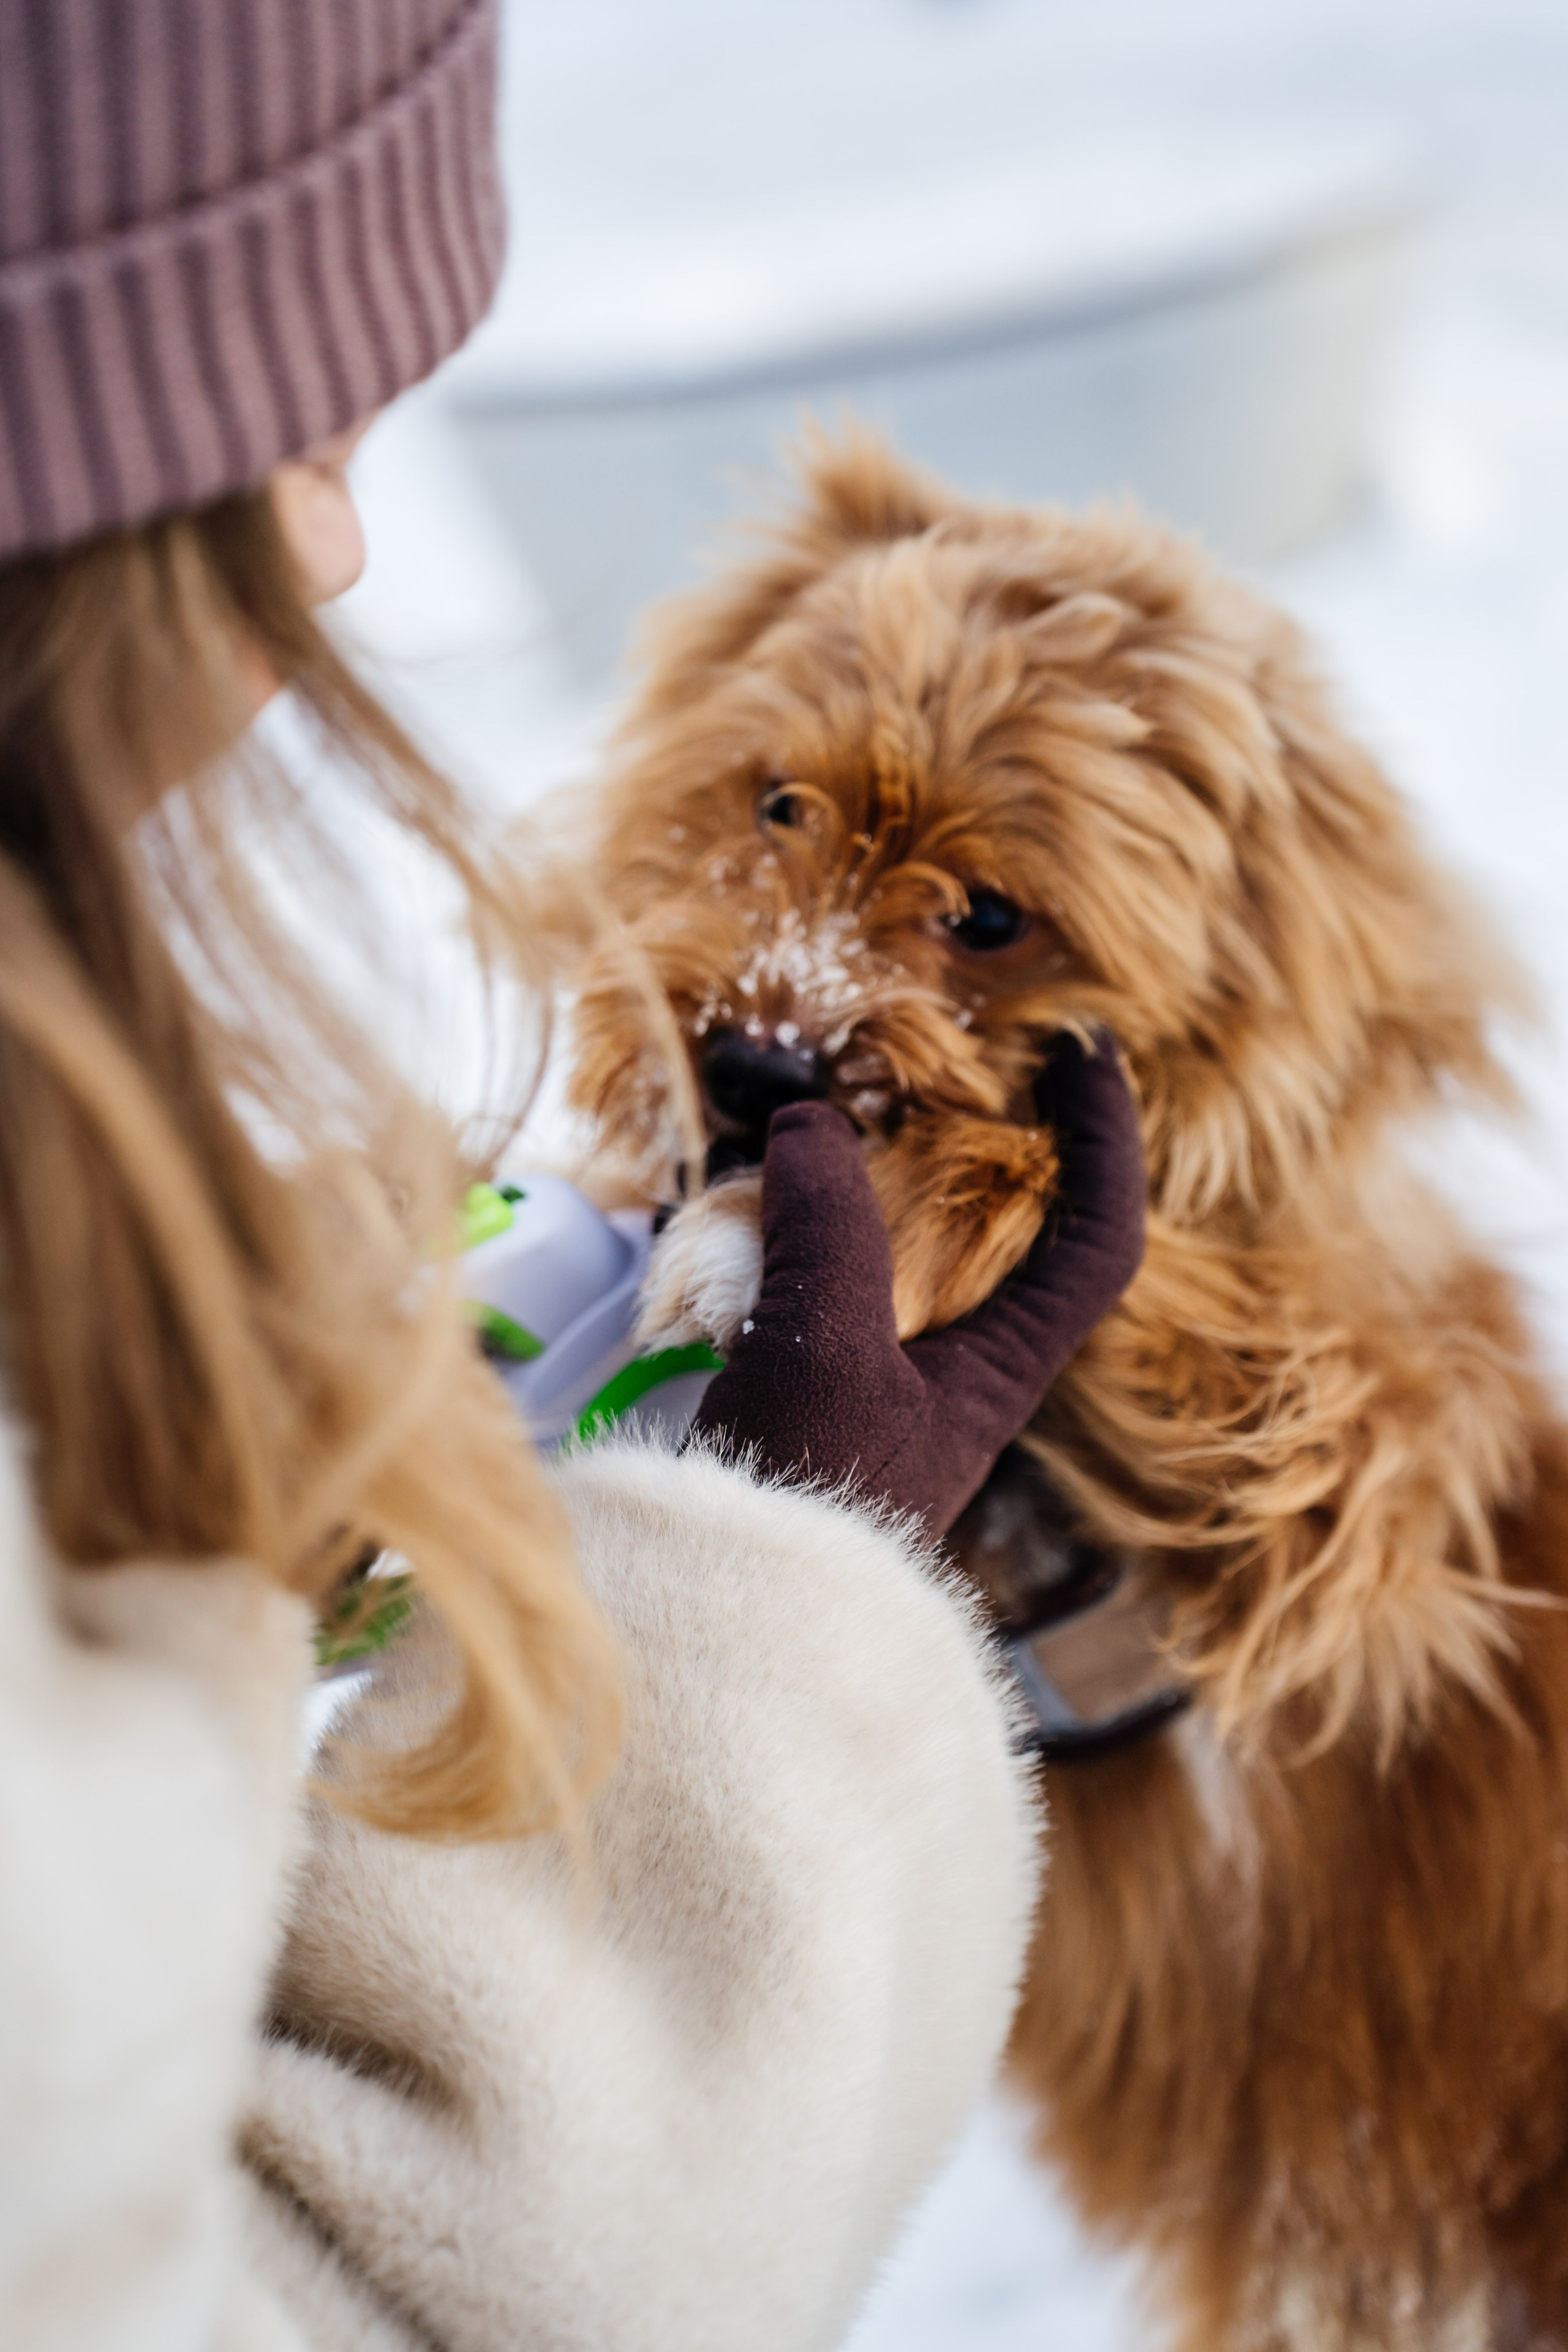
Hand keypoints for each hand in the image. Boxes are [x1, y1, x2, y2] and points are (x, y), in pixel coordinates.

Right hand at [688, 1031, 1145, 1533]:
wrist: (724, 1624)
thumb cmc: (804, 1498)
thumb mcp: (825, 1349)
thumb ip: (828, 1226)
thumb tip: (813, 1124)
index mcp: (1001, 1370)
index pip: (1098, 1240)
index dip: (1108, 1143)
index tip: (1084, 1053)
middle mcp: (952, 1372)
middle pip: (993, 1231)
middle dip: (966, 1139)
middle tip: (921, 1062)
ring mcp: (874, 1382)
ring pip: (894, 1251)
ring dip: (862, 1178)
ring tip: (811, 1118)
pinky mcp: (799, 1392)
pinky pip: (816, 1282)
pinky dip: (790, 1227)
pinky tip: (742, 1200)